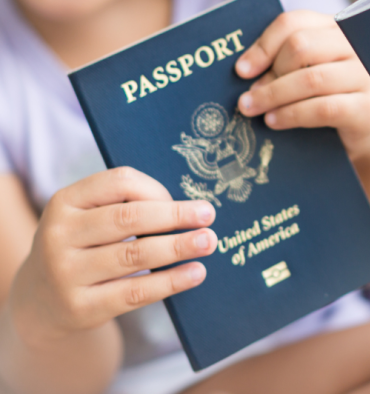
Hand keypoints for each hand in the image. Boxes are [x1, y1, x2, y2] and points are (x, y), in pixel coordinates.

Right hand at [9, 167, 216, 345]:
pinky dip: (170, 282)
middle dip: (175, 216)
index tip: (184, 200)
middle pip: (129, 218)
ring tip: (208, 242)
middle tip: (209, 215)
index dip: (157, 189)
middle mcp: (59, 235)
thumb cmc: (83, 244)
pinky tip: (195, 273)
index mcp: (65, 201)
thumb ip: (126, 204)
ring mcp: (66, 274)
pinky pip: (134, 292)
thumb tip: (188, 208)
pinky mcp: (80, 308)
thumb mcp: (90, 215)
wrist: (40, 300)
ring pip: (135, 256)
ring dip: (178, 247)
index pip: (119, 182)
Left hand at [235, 11, 369, 161]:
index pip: (294, 22)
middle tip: (248, 96)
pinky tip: (274, 121)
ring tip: (252, 110)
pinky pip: (323, 108)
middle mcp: (353, 46)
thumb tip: (246, 70)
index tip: (241, 70)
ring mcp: (363, 76)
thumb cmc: (327, 94)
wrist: (364, 129)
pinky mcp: (366, 108)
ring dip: (274, 95)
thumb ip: (283, 61)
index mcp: (335, 28)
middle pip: (301, 46)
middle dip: (269, 73)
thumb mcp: (306, 70)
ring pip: (311, 79)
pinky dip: (292, 115)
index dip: (264, 44)